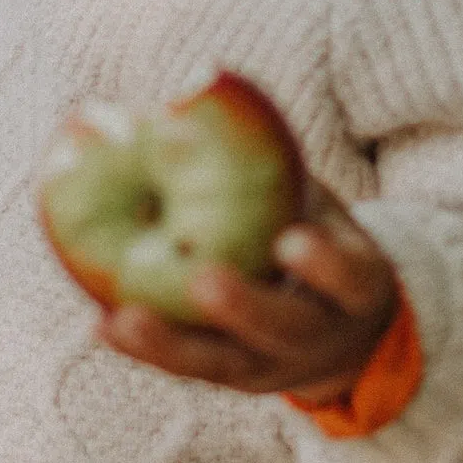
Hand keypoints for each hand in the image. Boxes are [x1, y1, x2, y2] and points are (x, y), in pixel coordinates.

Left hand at [96, 179, 396, 401]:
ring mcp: (274, 366)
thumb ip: (279, 166)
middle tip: (202, 280)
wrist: (341, 326)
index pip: (352, 278)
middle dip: (244, 308)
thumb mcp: (317, 202)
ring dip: (173, 344)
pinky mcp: (232, 377)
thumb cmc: (314, 232)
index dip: (325, 264)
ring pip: (225, 363)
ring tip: (125, 318)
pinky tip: (104, 327)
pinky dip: (147, 349)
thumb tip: (203, 84)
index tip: (291, 238)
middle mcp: (320, 335)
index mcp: (357, 287)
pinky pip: (188, 367)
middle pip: (285, 331)